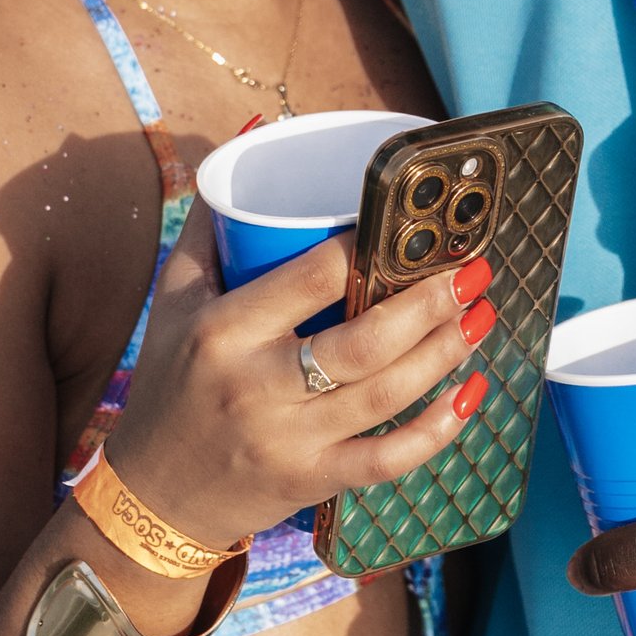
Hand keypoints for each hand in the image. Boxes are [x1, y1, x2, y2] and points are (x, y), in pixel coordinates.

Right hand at [104, 220, 493, 553]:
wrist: (154, 494)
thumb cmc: (171, 382)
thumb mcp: (173, 298)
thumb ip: (213, 224)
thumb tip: (252, 141)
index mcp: (224, 330)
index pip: (309, 277)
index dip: (367, 248)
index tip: (408, 226)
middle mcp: (257, 386)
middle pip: (364, 341)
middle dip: (428, 303)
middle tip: (473, 270)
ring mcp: (289, 439)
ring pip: (386, 395)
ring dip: (444, 353)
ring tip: (481, 314)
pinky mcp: (312, 481)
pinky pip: (388, 459)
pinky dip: (438, 430)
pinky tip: (471, 393)